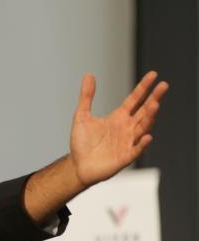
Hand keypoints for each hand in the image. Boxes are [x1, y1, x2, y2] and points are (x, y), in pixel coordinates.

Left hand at [70, 71, 167, 185]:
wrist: (77, 165)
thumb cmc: (81, 142)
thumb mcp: (82, 116)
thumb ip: (87, 96)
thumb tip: (89, 74)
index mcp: (119, 117)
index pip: (135, 99)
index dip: (144, 87)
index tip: (154, 74)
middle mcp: (127, 128)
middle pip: (144, 111)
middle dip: (154, 98)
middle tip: (164, 85)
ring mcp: (128, 142)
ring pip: (143, 128)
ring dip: (150, 117)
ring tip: (155, 104)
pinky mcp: (125, 157)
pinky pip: (136, 149)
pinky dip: (142, 144)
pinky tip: (147, 136)